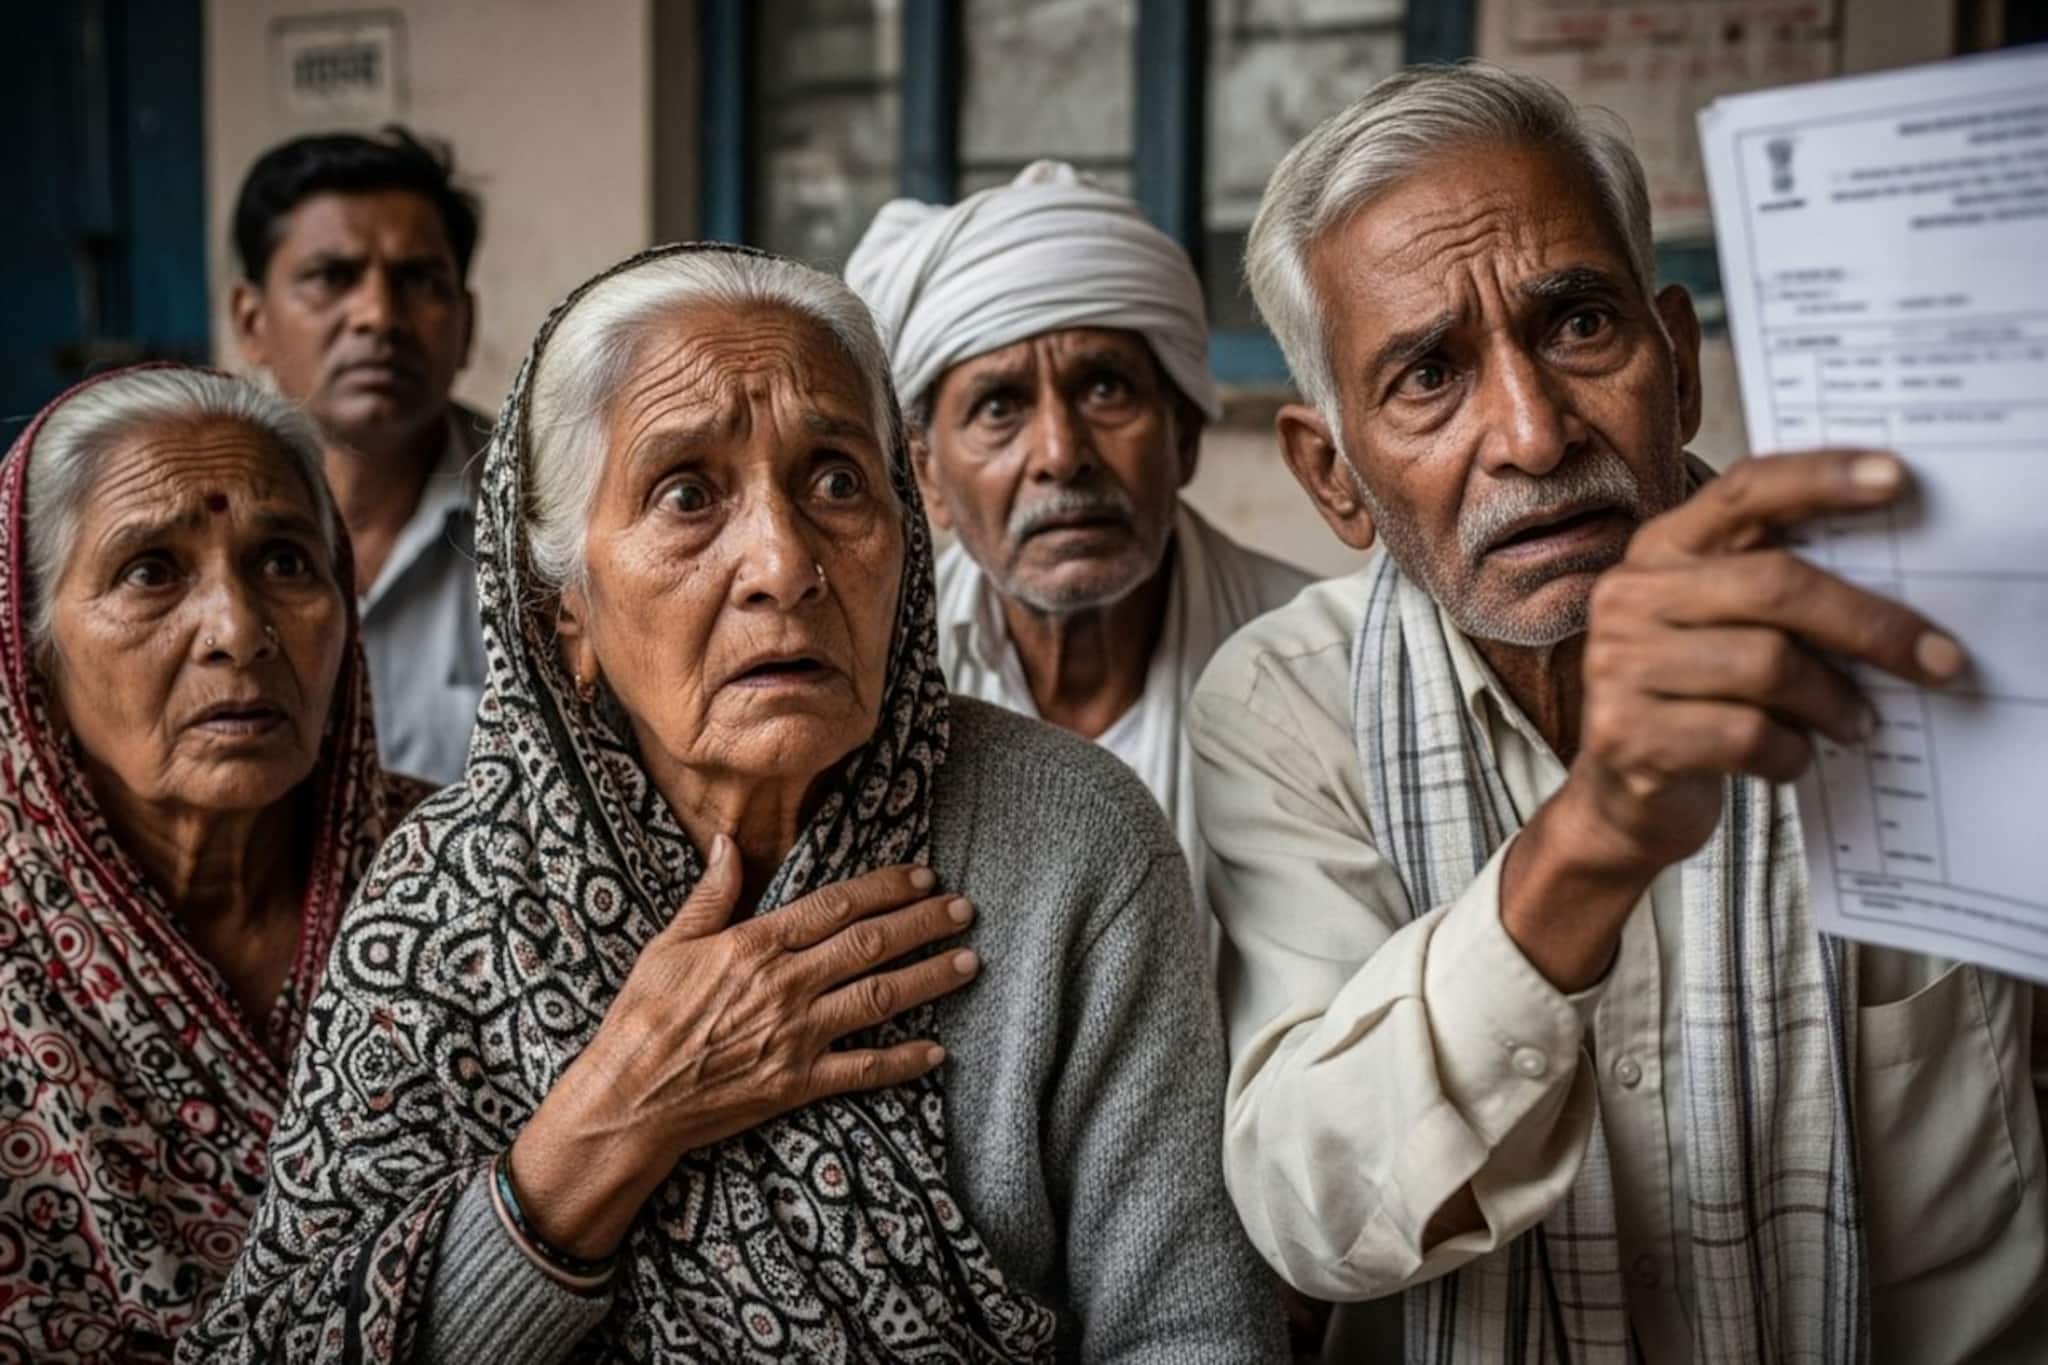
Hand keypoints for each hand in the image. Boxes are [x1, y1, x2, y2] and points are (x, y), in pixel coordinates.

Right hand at [509, 836, 978, 1257]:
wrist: (629, 1099)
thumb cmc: (643, 1018)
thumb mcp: (669, 945)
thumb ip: (710, 894)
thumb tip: (726, 842)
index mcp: (755, 945)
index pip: (836, 906)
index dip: (886, 888)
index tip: (924, 877)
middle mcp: (785, 985)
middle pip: (870, 945)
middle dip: (923, 924)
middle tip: (966, 910)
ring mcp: (796, 1036)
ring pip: (878, 998)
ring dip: (929, 979)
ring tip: (968, 962)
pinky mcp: (798, 1083)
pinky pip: (863, 1070)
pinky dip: (903, 1061)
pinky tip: (938, 1051)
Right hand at [1506, 450, 1965, 988]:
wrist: (1622, 799)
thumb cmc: (1697, 702)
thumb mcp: (1727, 629)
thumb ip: (1779, 593)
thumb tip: (1899, 585)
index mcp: (1661, 551)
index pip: (1744, 491)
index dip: (1822, 477)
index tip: (1899, 479)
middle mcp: (1630, 596)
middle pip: (1774, 585)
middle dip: (1870, 624)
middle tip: (1937, 658)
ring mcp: (1618, 665)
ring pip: (1768, 665)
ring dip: (1834, 702)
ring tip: (1856, 723)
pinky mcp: (1626, 735)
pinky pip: (1746, 735)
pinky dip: (1791, 752)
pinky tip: (1793, 756)